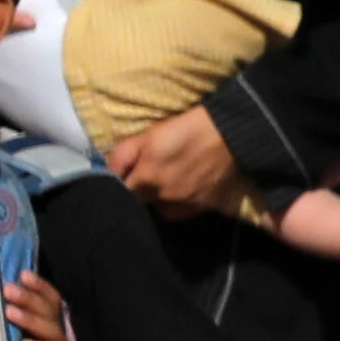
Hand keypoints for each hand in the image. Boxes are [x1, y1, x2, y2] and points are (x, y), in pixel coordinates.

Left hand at [4, 271, 74, 340]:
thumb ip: (8, 331)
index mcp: (48, 329)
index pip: (50, 301)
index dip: (39, 287)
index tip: (22, 274)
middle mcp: (58, 338)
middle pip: (50, 312)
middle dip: (30, 298)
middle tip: (8, 289)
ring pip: (53, 330)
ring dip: (31, 319)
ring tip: (10, 311)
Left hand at [112, 106, 239, 217]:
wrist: (231, 135)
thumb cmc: (186, 129)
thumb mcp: (148, 134)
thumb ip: (123, 154)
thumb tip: (108, 173)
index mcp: (147, 180)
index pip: (123, 193)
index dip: (121, 184)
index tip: (125, 176)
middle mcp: (165, 198)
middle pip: (144, 204)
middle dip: (142, 192)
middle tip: (147, 176)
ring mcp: (187, 205)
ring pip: (165, 209)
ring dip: (162, 200)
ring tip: (169, 183)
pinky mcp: (207, 208)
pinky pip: (187, 211)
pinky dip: (183, 203)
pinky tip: (187, 189)